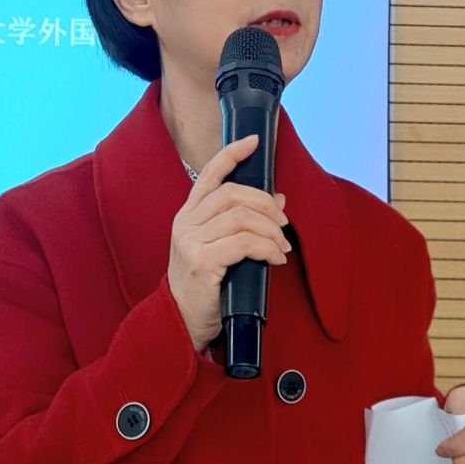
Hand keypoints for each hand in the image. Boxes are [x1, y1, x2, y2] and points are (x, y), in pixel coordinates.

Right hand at [168, 133, 289, 350]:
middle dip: (265, 204)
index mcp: (188, 215)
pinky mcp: (202, 262)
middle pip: (233, 193)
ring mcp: (191, 241)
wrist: (181, 321)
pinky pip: (243, 243)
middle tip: (283, 224)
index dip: (231, 154)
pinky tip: (275, 259)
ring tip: (282, 248)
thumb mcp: (221, 249)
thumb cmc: (205, 286)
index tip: (253, 141)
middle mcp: (186, 223)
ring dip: (271, 231)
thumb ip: (244, 223)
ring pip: (241, 218)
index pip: (208, 174)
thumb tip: (279, 200)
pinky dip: (266, 248)